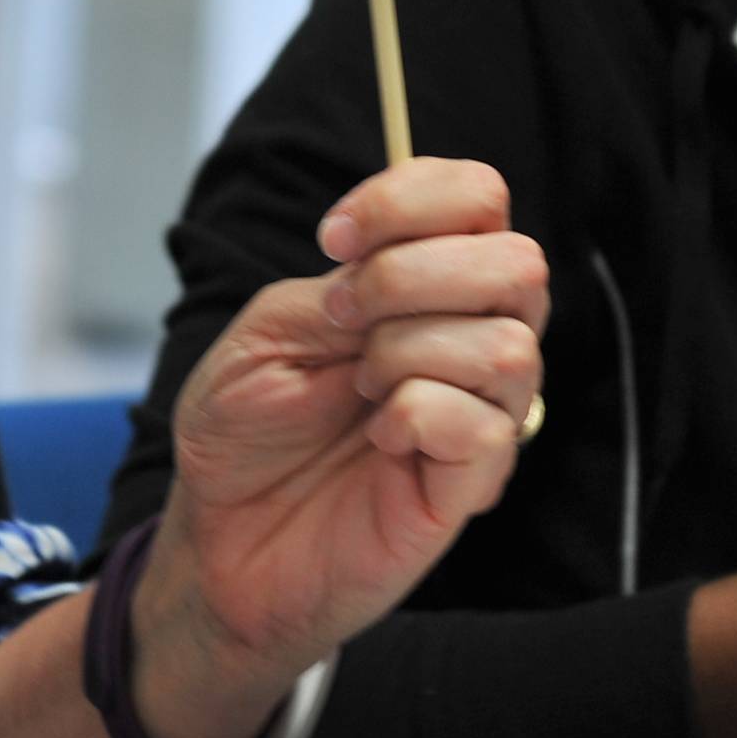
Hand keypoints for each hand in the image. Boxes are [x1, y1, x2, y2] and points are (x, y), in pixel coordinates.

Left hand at [129, 158, 547, 737]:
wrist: (218, 541)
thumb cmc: (244, 433)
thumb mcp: (267, 332)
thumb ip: (338, 287)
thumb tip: (393, 270)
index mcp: (427, 286)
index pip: (479, 200)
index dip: (415, 196)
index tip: (334, 237)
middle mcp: (470, 340)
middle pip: (518, 264)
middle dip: (412, 274)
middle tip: (342, 317)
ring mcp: (480, 413)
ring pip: (508, 345)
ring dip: (409, 350)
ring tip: (357, 388)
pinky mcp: (471, 485)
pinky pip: (485, 427)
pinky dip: (418, 415)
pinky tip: (379, 438)